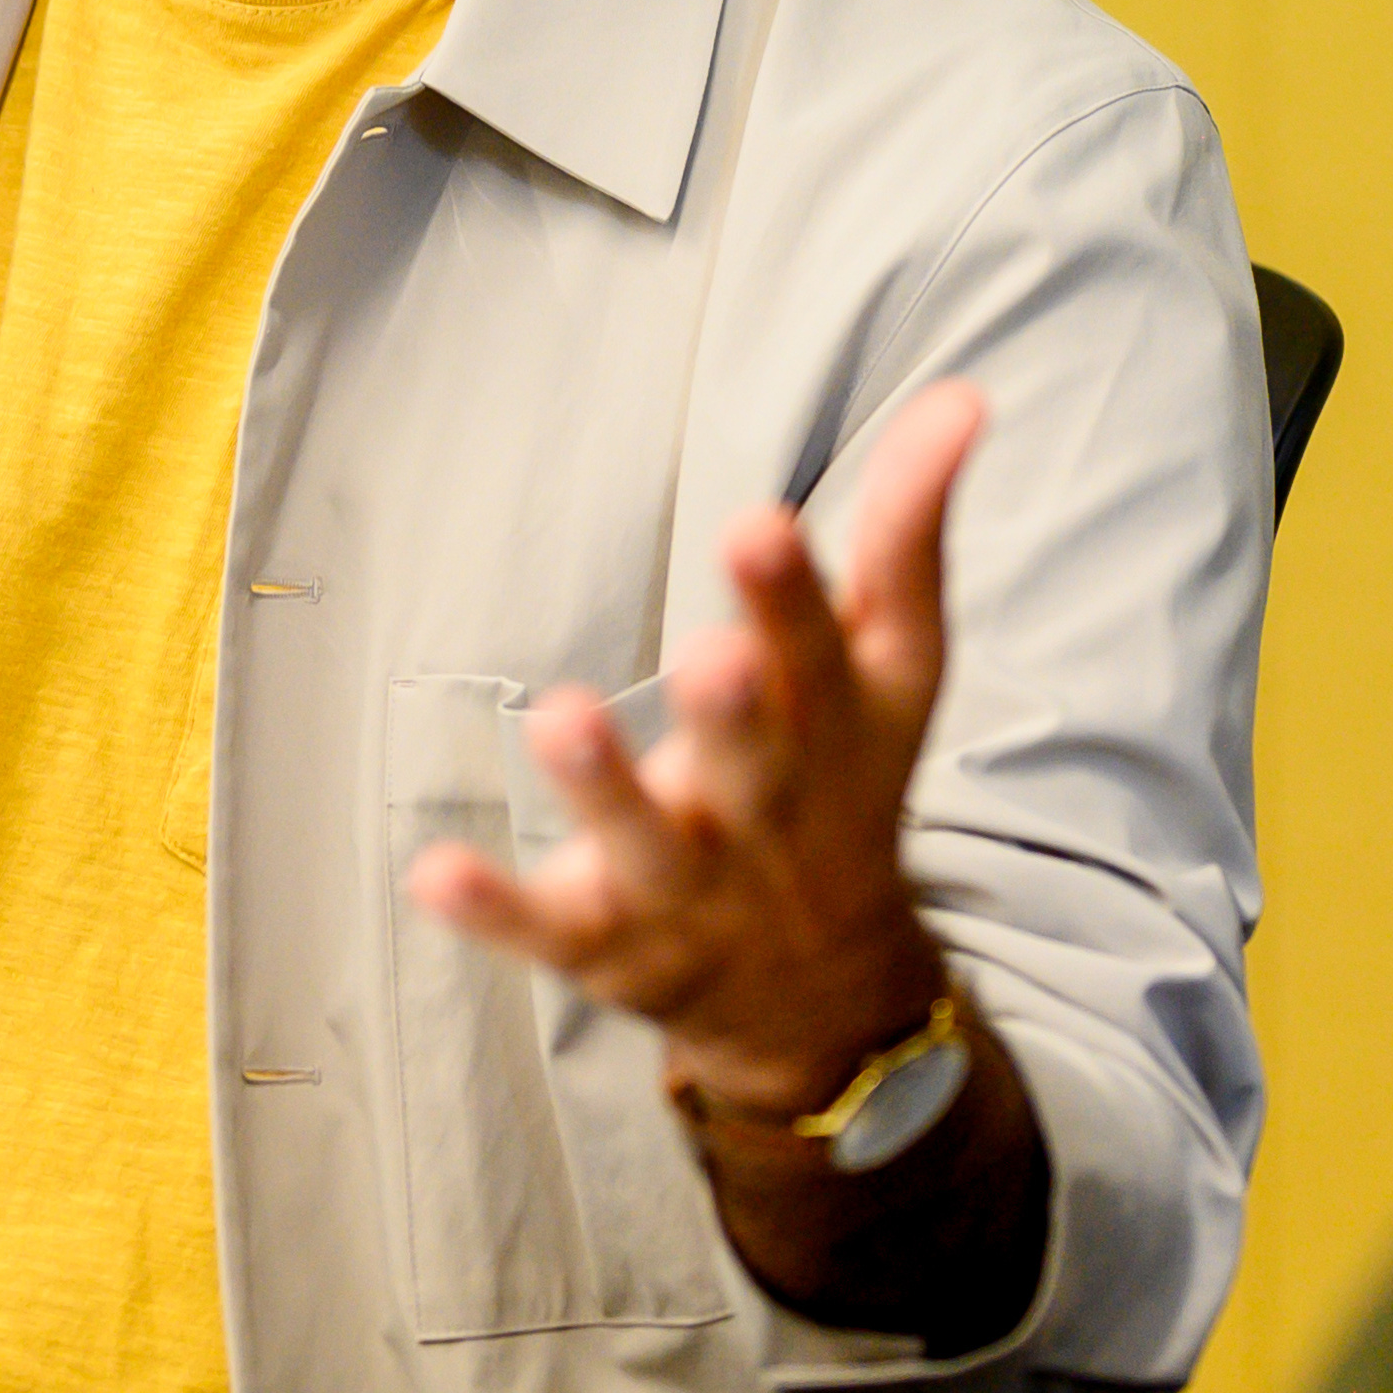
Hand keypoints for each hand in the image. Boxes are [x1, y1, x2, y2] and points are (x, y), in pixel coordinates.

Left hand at [408, 378, 983, 1119]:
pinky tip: (433, 872)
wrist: (823, 996)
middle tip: (707, 655)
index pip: (827, 660)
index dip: (792, 598)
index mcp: (836, 734)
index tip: (758, 521)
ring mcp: (684, 887)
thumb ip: (907, 534)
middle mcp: (766, 814)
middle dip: (732, 710)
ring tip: (559, 719)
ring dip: (603, 790)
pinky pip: (546, 929)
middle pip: (751, 761)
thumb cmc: (843, 782)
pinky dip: (494, 909)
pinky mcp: (605, 944)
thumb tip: (959, 396)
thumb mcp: (892, 667)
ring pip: (643, 843)